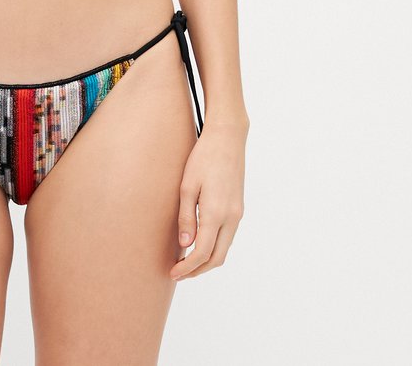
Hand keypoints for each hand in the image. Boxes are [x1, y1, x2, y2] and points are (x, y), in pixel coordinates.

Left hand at [169, 118, 247, 280]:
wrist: (228, 138)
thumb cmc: (203, 157)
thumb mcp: (187, 185)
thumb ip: (186, 217)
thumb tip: (186, 245)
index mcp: (216, 213)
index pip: (202, 253)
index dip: (187, 268)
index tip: (173, 273)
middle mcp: (231, 217)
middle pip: (217, 258)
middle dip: (198, 270)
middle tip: (178, 273)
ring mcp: (238, 214)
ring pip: (224, 249)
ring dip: (206, 260)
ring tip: (186, 261)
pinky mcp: (239, 208)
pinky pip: (228, 236)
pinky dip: (214, 247)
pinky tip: (199, 242)